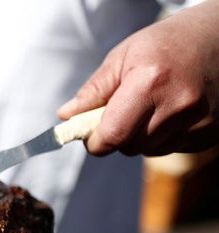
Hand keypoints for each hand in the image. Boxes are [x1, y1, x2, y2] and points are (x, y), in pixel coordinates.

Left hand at [57, 0, 218, 156]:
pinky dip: (164, 136)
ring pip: (148, 151)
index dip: (95, 142)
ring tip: (153, 105)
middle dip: (117, 136)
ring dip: (141, 136)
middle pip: (128, 147)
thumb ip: (94, 90)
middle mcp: (178, 105)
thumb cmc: (168, 43)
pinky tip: (173, 110)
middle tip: (122, 111)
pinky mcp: (211, 134)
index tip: (88, 134)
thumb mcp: (125, 55)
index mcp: (150, 82)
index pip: (112, 136)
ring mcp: (199, 122)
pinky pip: (171, 148)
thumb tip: (66, 117)